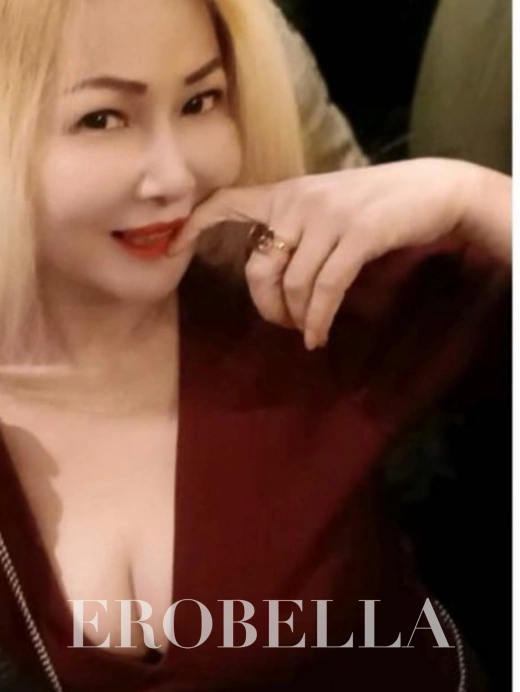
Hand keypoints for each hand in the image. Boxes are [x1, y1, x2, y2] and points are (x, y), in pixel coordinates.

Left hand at [183, 158, 509, 349]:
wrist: (432, 189)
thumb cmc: (377, 203)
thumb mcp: (328, 206)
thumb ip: (297, 229)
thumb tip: (274, 275)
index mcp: (287, 193)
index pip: (229, 201)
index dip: (196, 224)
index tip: (170, 249)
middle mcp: (299, 201)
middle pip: (259, 267)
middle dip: (266, 306)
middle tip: (283, 324)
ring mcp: (328, 217)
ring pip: (293, 284)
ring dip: (297, 318)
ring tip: (307, 332)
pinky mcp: (357, 235)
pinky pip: (325, 289)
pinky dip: (319, 319)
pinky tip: (319, 335)